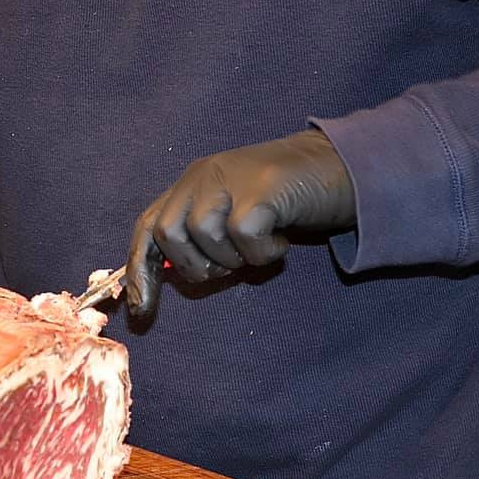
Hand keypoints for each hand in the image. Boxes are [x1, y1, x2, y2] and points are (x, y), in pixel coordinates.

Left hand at [123, 130, 354, 319]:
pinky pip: (243, 236)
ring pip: (204, 236)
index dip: (139, 272)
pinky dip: (261, 252)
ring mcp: (231, 178)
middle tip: (234, 264)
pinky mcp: (261, 188)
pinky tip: (280, 242)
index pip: (148, 227)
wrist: (340, 167)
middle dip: (197, 266)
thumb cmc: (286, 201)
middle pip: (168, 234)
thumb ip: (202, 236)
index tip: (141, 311)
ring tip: (262, 246)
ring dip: (235, 258)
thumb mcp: (235, 213)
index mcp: (192, 183)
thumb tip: (167, 276)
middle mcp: (203, 175)